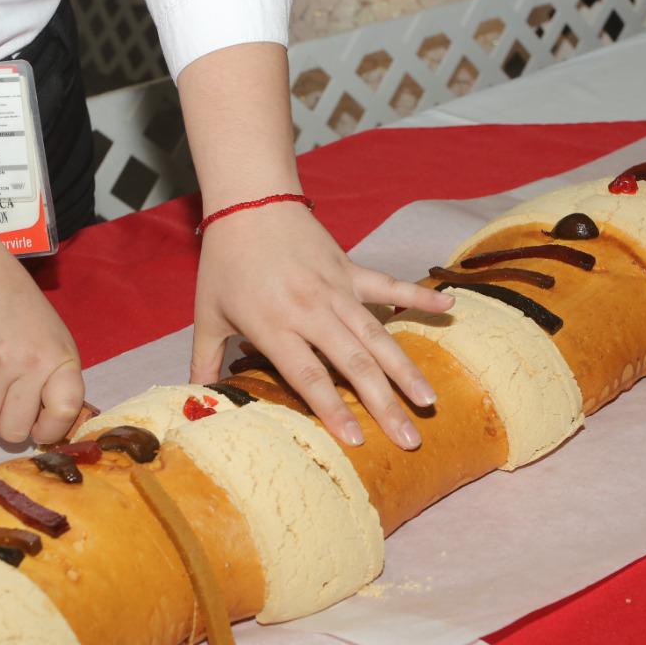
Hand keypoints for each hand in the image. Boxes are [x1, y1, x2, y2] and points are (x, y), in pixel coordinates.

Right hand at [0, 262, 83, 444]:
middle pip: (15, 430)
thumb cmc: (22, 311)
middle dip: (8, 426)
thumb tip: (52, 428)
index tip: (39, 429)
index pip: (65, 412)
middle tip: (6, 407)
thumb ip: (56, 381)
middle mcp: (31, 364)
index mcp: (61, 359)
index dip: (51, 430)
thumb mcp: (55, 341)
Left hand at [189, 202, 452, 449]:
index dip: (334, 410)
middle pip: (354, 364)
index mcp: (275, 325)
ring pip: (378, 336)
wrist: (249, 202)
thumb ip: (205, 360)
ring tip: (429, 400)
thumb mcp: (207, 314)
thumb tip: (196, 398)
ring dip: (406, 370)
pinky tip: (449, 310)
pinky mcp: (350, 270)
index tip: (358, 441)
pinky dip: (419, 297)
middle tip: (409, 438)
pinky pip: (389, 287)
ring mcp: (336, 290)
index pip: (309, 376)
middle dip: (384, 405)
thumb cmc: (225, 261)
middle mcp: (311, 311)